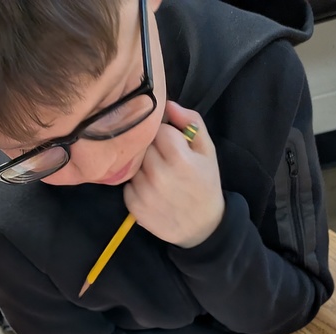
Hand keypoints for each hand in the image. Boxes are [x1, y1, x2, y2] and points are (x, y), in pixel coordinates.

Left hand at [124, 100, 224, 247]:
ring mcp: (145, 193)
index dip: (164, 134)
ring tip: (158, 178)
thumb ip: (192, 122)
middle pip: (142, 145)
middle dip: (152, 150)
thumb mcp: (208, 151)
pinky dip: (136, 186)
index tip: (172, 144)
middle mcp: (159, 175)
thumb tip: (168, 104)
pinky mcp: (135, 208)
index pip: (156, 129)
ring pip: (133, 164)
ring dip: (142, 168)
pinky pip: (127, 185)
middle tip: (165, 162)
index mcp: (179, 158)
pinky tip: (151, 191)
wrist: (203, 228)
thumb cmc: (206, 185)